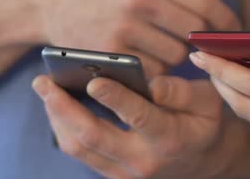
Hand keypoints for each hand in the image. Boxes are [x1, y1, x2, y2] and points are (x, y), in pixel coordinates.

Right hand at [31, 0, 239, 76]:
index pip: (205, 1)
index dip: (226, 20)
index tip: (233, 29)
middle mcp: (140, 0)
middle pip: (194, 32)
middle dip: (202, 39)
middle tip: (199, 40)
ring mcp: (123, 29)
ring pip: (175, 55)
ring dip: (178, 54)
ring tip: (166, 44)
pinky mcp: (108, 53)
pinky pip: (150, 70)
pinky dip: (155, 67)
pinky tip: (146, 56)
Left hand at [32, 75, 225, 178]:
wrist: (205, 162)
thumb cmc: (205, 123)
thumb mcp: (207, 102)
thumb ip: (181, 92)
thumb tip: (151, 83)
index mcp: (169, 138)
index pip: (139, 117)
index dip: (115, 98)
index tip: (94, 80)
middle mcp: (143, 160)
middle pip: (93, 137)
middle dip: (63, 108)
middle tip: (43, 82)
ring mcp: (124, 172)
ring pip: (79, 148)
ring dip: (57, 118)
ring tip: (45, 90)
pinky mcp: (113, 175)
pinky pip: (81, 153)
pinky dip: (64, 129)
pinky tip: (58, 106)